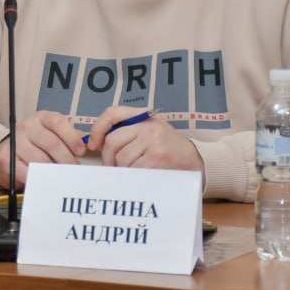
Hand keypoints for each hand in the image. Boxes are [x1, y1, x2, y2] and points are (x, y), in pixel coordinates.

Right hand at [0, 110, 86, 188]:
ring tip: (61, 176)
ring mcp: (16, 142)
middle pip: (52, 144)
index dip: (72, 137)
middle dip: (67, 159)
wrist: (7, 150)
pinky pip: (27, 171)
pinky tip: (45, 179)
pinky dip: (39, 177)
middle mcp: (27, 127)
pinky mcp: (7, 158)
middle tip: (74, 169)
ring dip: (54, 170)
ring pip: (41, 160)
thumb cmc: (34, 142)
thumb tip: (88, 144)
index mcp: (41, 118)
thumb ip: (68, 136)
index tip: (81, 151)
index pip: (58, 123)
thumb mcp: (50, 132)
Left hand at [85, 105, 204, 173]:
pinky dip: (132, 176)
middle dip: (108, 158)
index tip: (93, 144)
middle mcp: (148, 126)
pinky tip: (140, 176)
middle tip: (113, 166)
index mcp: (144, 117)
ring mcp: (153, 143)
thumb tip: (97, 142)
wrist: (196, 161)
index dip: (97, 128)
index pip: (112, 113)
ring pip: (121, 158)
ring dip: (122, 169)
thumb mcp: (149, 131)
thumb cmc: (168, 148)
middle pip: (112, 141)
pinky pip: (132, 170)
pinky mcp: (157, 160)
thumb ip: (127, 132)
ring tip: (133, 171)